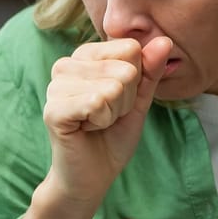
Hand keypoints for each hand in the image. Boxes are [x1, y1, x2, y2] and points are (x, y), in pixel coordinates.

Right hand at [40, 36, 173, 209]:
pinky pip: (96, 103)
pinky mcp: (53, 109)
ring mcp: (55, 86)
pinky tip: (87, 129)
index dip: (135, 81)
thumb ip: (150, 71)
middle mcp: (66, 64)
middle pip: (125, 69)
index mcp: (85, 56)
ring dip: (113, 113)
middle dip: (125, 101)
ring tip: (97, 123)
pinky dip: (101, 121)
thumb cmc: (112, 137)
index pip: (130, 49)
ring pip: (112, 87)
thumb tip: (164, 41)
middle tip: (107, 117)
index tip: (118, 101)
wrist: (92, 177)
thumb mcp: (139, 100)